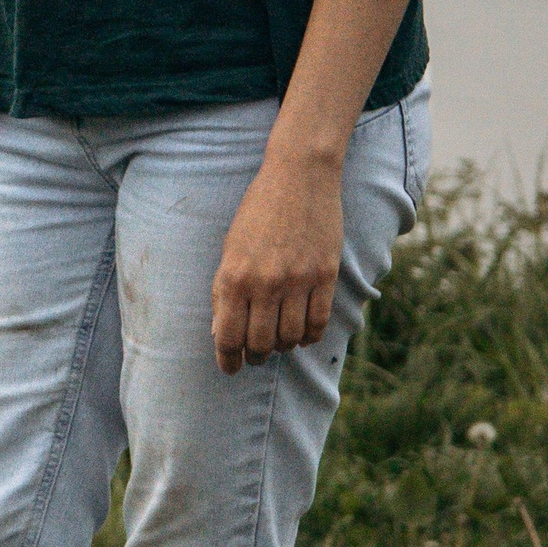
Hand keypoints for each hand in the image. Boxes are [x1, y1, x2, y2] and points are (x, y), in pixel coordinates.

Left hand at [210, 154, 343, 374]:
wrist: (298, 177)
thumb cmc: (257, 212)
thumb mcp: (230, 248)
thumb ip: (225, 290)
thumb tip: (222, 333)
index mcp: (233, 276)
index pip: (228, 337)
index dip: (227, 360)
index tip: (230, 368)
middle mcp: (264, 283)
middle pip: (260, 344)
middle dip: (255, 356)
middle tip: (256, 355)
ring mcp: (297, 281)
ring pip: (290, 338)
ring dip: (282, 347)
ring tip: (278, 342)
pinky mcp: (325, 276)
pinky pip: (318, 323)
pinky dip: (309, 336)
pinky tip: (302, 334)